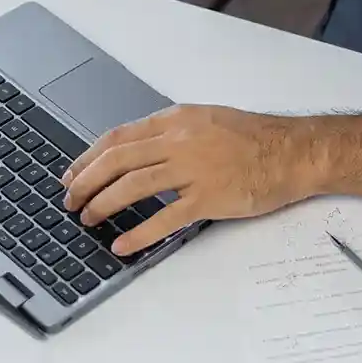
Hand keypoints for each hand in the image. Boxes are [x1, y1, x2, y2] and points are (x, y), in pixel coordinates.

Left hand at [60, 105, 361, 256]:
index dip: (89, 156)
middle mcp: (181, 139)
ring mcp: (194, 168)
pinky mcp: (208, 197)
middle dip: (87, 181)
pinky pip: (165, 217)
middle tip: (71, 199)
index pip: (121, 135)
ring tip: (88, 218)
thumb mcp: (207, 119)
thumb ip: (172, 132)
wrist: (291, 151)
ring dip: (104, 203)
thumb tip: (137, 150)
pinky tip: (122, 243)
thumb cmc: (254, 137)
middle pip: (119, 159)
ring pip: (134, 185)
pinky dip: (139, 232)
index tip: (72, 172)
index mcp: (178, 119)